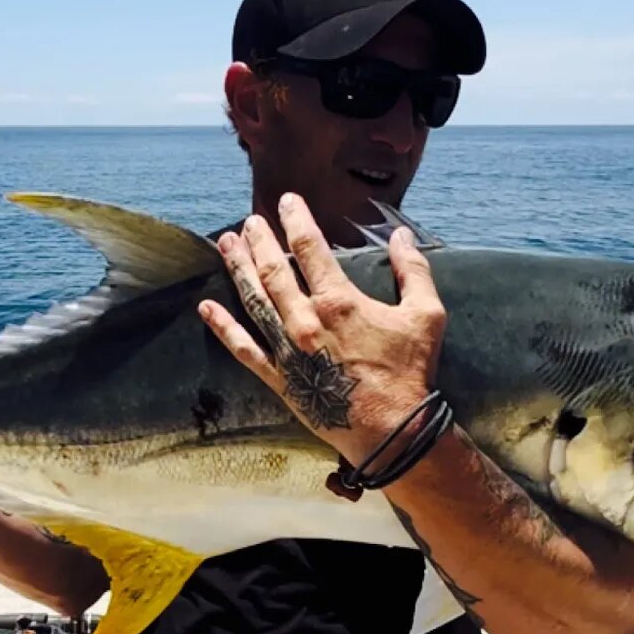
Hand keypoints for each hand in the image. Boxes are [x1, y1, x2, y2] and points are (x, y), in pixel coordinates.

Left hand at [198, 192, 447, 464]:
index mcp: (338, 301)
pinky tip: (207, 307)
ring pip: (254, 301)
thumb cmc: (411, 372)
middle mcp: (305, 321)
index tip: (287, 202)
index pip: (309, 248)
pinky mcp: (279, 378)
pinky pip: (243, 349)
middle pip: (273, 270)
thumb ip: (414, 271)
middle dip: (259, 241)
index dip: (296, 220)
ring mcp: (287, 350)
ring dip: (237, 270)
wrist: (394, 430)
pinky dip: (223, 327)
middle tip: (249, 221)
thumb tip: (402, 236)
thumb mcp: (425, 315)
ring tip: (226, 245)